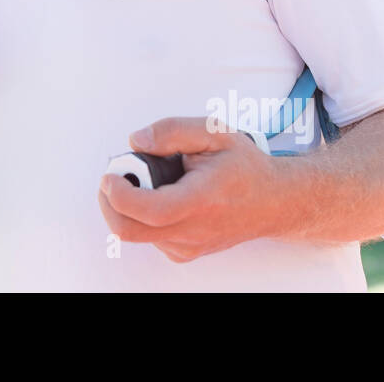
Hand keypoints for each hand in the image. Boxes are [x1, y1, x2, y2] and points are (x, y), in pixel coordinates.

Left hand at [97, 117, 283, 262]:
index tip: (110, 175)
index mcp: (201, 200)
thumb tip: (137, 140)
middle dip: (109, 202)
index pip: (149, 210)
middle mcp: (193, 230)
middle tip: (116, 177)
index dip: (119, 193)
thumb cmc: (244, 167)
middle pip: (129, 231)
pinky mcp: (183, 253)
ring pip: (136, 232)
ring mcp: (188, 246)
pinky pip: (148, 236)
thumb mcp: (214, 132)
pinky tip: (163, 196)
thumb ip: (172, 130)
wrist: (273, 201)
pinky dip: (143, 216)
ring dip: (128, 206)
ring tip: (150, 181)